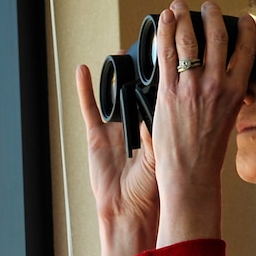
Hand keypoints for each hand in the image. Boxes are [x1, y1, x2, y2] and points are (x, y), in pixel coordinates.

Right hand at [75, 62, 159, 255]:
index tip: (172, 53)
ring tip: (122, 51)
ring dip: (117, 74)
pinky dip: (85, 89)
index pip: (162, 94)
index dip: (167, 75)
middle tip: (147, 45)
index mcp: (157, 126)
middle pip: (139, 88)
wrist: (131, 209)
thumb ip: (163, 129)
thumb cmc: (153, 186)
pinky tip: (83, 70)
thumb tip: (163, 108)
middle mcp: (136, 124)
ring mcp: (115, 128)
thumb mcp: (163, 152)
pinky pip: (89, 108)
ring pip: (115, 93)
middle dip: (143, 68)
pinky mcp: (96, 135)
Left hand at [151, 0, 255, 245]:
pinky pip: (165, 53)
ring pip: (188, 39)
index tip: (243, 17)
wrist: (190, 174)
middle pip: (217, 36)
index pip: (247, 49)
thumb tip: (231, 85)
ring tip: (179, 5)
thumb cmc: (208, 152)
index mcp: (236, 91)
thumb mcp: (229, 120)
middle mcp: (217, 85)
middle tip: (207, 6)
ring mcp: (192, 87)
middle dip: (211, 14)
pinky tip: (164, 19)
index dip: (245, 28)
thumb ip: (228, 97)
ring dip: (183, 16)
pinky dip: (164, 31)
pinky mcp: (168, 92)